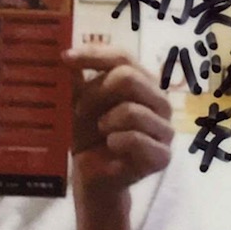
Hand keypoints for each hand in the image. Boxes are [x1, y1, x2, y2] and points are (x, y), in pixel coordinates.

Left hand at [63, 45, 173, 195]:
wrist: (92, 175)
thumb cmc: (89, 135)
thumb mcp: (78, 103)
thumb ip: (77, 79)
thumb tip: (67, 54)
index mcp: (143, 83)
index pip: (123, 57)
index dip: (94, 54)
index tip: (65, 58)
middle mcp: (159, 101)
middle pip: (129, 78)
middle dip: (97, 94)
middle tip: (79, 110)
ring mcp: (165, 129)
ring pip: (132, 110)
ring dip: (105, 121)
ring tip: (99, 131)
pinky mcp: (162, 156)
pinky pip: (137, 139)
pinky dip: (116, 142)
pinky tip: (111, 146)